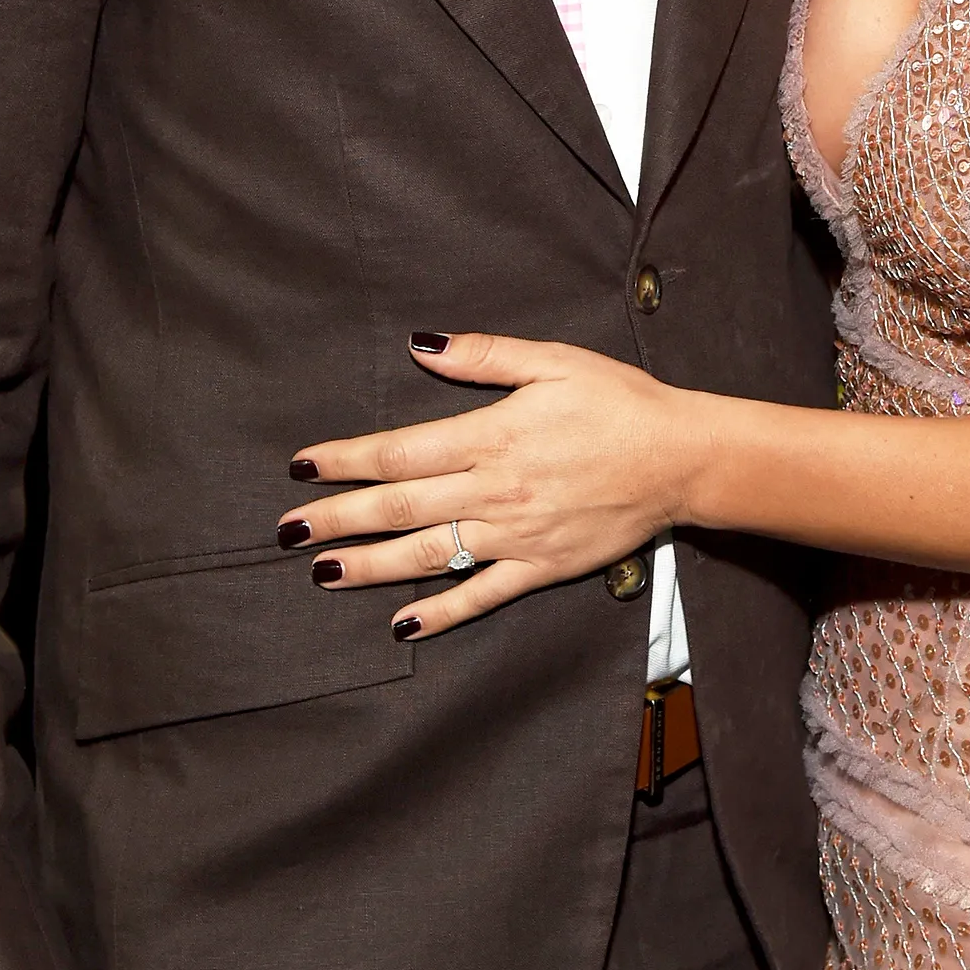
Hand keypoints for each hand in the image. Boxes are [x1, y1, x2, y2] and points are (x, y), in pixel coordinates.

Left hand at [278, 333, 709, 640]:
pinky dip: (441, 612)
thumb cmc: (619, 401)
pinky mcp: (542, 567)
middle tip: (287, 531)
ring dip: (370, 566)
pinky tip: (402, 624)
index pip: (401, 452)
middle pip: (400, 507)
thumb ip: (483, 357)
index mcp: (492, 435)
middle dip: (338, 519)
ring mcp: (517, 535)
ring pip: (430, 555)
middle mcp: (496, 490)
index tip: (303, 464)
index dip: (347, 459)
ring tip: (323, 573)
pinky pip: (482, 596)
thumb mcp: (553, 359)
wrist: (681, 457)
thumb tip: (420, 346)